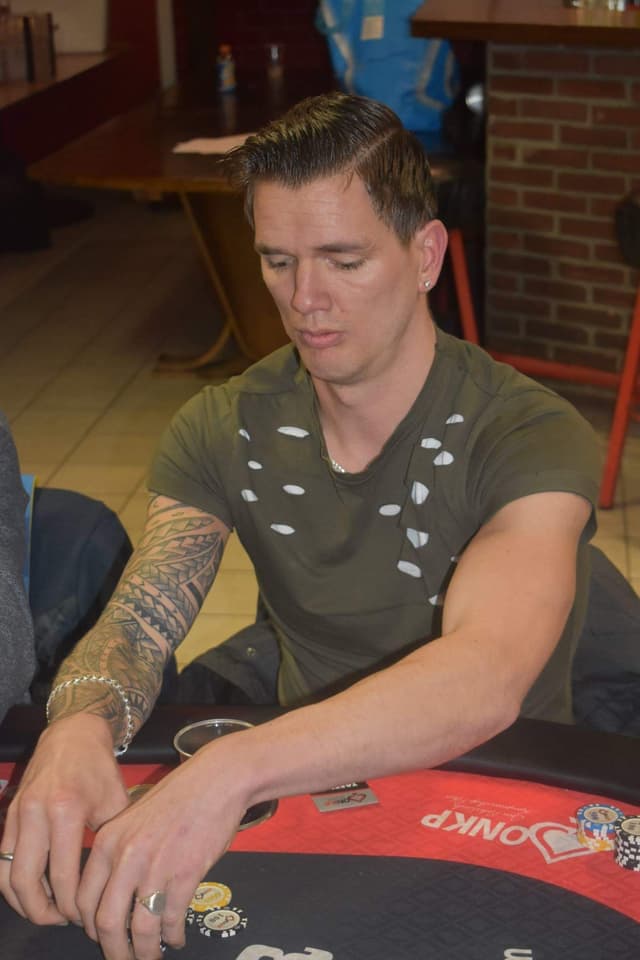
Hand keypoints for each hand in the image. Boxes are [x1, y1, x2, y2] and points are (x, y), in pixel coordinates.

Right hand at [0, 713, 128, 925]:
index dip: (71, 905)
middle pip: (27, 883)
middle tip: (63, 920)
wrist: (74, 733)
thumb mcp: (115, 803)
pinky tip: (34, 889)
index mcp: (65, 812)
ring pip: (7, 875)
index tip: (84, 916)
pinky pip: (2, 860)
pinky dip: (14, 881)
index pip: (62, 877)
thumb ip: (109, 843)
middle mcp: (35, 815)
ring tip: (47, 911)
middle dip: (43, 911)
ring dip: (23, 902)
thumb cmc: (99, 769)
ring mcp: (17, 815)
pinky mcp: (8, 815)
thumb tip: (112, 885)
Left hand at [76, 736, 249, 959]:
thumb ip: (119, 853)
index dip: (91, 928)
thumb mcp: (135, 818)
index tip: (102, 937)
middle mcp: (126, 857)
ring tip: (151, 958)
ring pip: (139, 929)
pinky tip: (176, 938)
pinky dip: (173, 936)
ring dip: (144, 953)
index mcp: (108, 841)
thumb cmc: (180, 796)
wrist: (217, 780)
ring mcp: (155, 867)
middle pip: (107, 923)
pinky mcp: (185, 874)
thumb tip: (113, 896)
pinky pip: (171, 919)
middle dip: (114, 951)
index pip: (84, 900)